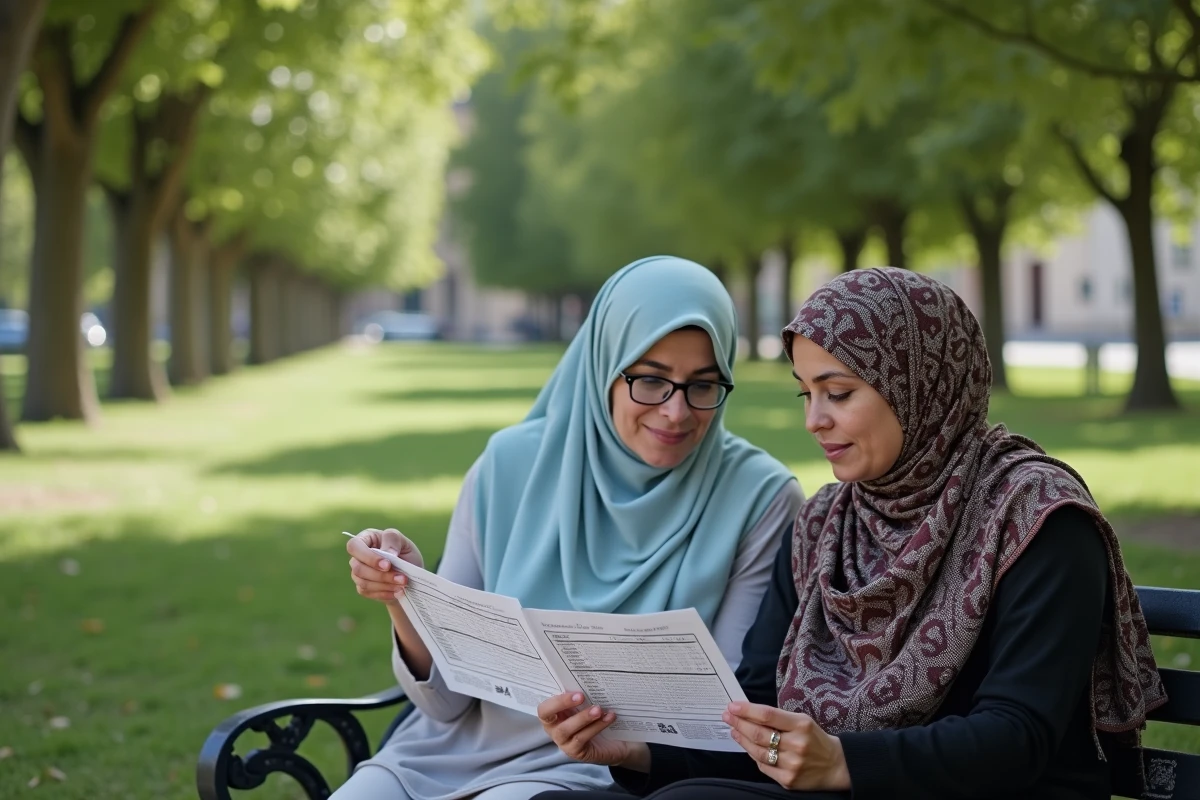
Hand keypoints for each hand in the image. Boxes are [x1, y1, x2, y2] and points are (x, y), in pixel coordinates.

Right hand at [346, 528, 423, 605]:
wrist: (411, 574)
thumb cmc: (405, 552)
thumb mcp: (403, 541)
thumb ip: (393, 540)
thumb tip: (389, 553)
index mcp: (365, 539)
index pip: (354, 546)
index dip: (369, 557)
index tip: (388, 565)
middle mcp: (357, 556)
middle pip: (358, 568)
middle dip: (381, 575)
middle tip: (402, 578)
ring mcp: (358, 573)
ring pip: (363, 582)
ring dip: (385, 585)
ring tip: (403, 584)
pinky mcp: (362, 588)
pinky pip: (368, 592)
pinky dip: (385, 593)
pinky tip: (398, 591)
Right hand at [537, 692, 647, 769]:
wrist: (616, 742)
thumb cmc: (596, 719)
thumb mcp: (587, 705)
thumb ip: (581, 696)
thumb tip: (585, 678)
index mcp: (554, 714)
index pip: (544, 708)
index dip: (555, 700)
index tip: (574, 691)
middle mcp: (554, 729)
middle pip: (547, 717)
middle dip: (563, 703)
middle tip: (581, 696)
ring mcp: (563, 743)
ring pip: (566, 729)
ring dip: (583, 717)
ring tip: (598, 709)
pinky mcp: (575, 753)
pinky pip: (582, 739)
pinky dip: (596, 727)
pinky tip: (609, 718)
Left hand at [723, 702, 850, 790]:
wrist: (836, 765)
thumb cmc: (815, 739)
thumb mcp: (802, 721)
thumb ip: (778, 718)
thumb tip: (749, 713)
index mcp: (801, 725)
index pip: (767, 715)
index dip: (746, 710)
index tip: (732, 705)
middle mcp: (796, 745)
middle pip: (759, 734)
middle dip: (739, 723)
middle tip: (727, 716)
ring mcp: (791, 765)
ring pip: (758, 752)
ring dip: (742, 739)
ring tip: (734, 730)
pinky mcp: (788, 780)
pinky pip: (764, 767)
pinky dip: (754, 755)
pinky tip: (747, 747)